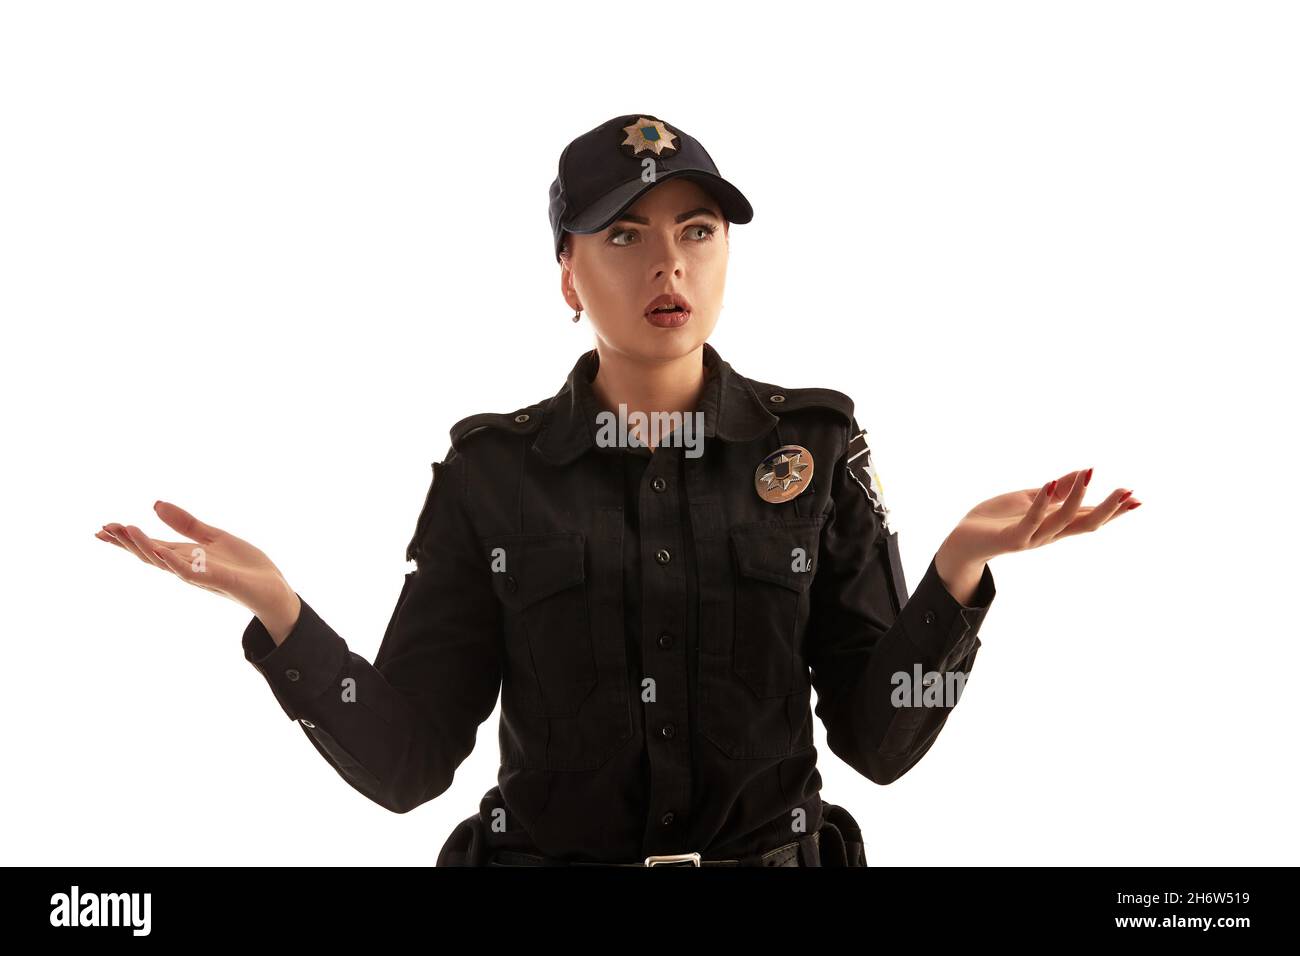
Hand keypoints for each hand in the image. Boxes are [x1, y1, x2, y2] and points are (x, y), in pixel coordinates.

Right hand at [95, 501, 300, 637]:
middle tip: (104, 529)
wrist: (273, 589)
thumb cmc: (243, 566)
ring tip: (127, 530)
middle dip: (127, 542)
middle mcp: (187, 567)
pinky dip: (175, 562)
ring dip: (145, 546)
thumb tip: (156, 503)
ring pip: (166, 562)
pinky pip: (191, 572)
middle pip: (150, 554)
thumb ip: (186, 523)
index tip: (103, 527)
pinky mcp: (218, 579)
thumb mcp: (213, 537)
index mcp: (186, 556)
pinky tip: (161, 551)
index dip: (127, 537)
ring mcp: (200, 575)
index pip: (150, 545)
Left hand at [942, 467, 1140, 565]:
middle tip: (1128, 492)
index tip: (1137, 499)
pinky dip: (1041, 503)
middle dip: (1108, 509)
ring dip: (1076, 497)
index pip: (1089, 516)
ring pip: (1063, 521)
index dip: (1113, 509)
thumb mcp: (1029, 498)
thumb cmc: (995, 520)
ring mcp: (1032, 538)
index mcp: (1054, 524)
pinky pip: (1031, 521)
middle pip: (1086, 524)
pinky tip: (1049, 484)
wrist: (963, 540)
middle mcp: (1049, 534)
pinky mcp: (1013, 539)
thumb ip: (1055, 490)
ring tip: (1088, 475)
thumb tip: (1083, 473)